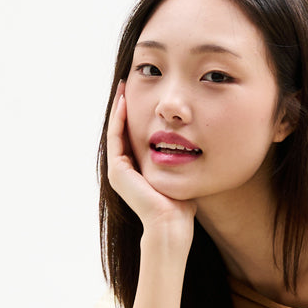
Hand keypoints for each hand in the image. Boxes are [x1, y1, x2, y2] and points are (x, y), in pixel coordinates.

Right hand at [105, 81, 196, 246]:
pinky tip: (124, 101)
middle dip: (125, 107)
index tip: (143, 94)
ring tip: (124, 86)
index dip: (136, 114)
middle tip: (128, 83)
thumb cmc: (181, 207)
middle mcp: (124, 170)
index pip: (133, 135)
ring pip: (116, 131)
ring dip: (119, 108)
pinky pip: (115, 138)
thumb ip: (180, 160)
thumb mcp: (180, 174)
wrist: (172, 225)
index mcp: (136, 170)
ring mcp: (118, 171)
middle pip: (122, 130)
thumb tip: (192, 146)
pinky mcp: (117, 171)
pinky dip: (118, 119)